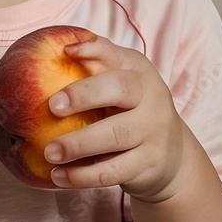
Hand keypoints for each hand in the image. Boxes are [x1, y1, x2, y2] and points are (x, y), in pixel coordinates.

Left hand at [42, 32, 191, 202]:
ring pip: (115, 136)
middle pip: (119, 90)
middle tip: (52, 106)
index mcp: (140, 72)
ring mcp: (153, 133)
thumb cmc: (132, 106)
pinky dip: (83, 175)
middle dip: (83, 95)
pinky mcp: (148, 165)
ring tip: (49, 152)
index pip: (116, 54)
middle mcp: (151, 98)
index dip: (91, 50)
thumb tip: (65, 46)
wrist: (173, 154)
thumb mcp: (123, 79)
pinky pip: (113, 171)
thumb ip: (99, 59)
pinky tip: (58, 176)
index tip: (66, 51)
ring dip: (78, 145)